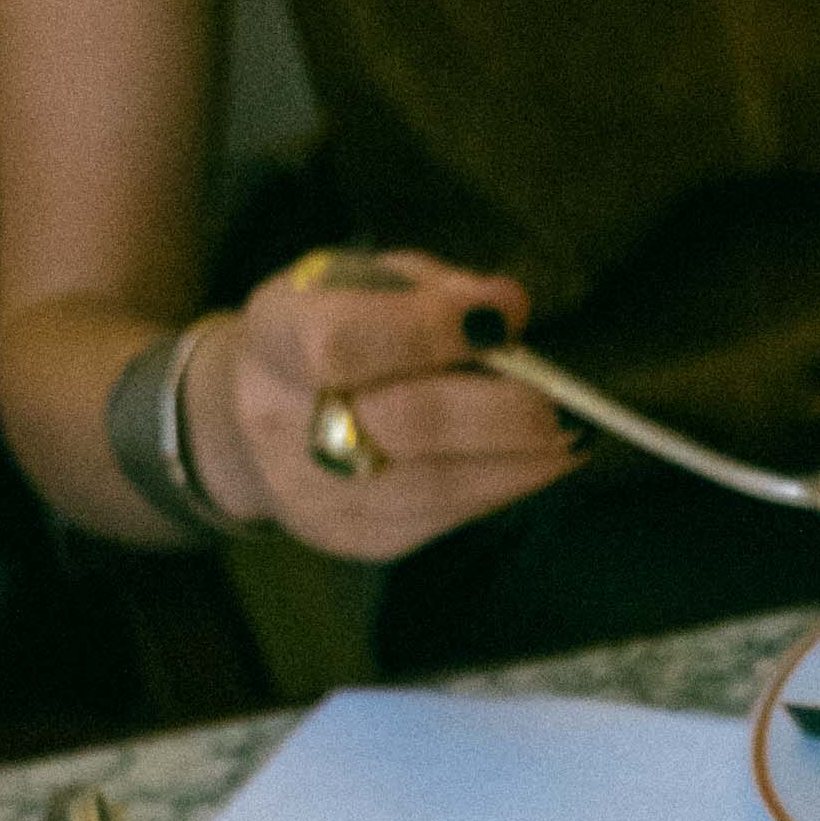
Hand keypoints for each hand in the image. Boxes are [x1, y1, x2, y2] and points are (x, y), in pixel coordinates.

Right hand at [178, 253, 573, 560]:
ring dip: (519, 462)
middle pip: (406, 423)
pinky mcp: (358, 537)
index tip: (501, 317)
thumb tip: (506, 307)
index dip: (427, 330)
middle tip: (561, 402)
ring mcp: (319, 492)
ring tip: (572, 437)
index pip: (345, 341)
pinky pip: (445, 517)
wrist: (247, 424)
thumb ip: (428, 289)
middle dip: (499, 412)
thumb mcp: (356, 283)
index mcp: (275, 337)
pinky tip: (537, 465)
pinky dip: (501, 487)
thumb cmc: (323, 334)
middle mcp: (283, 422)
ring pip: (438, 485)